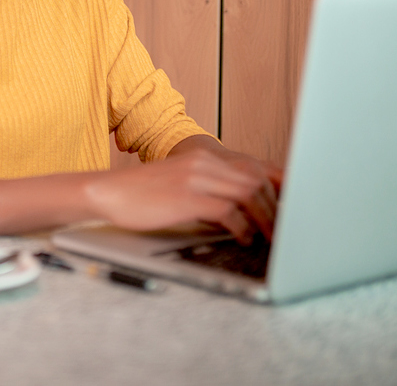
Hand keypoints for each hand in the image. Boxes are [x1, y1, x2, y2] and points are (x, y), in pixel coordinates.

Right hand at [84, 139, 281, 243]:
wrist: (108, 192)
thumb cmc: (142, 194)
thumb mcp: (180, 181)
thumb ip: (208, 187)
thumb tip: (240, 210)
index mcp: (204, 157)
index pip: (254, 169)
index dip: (277, 190)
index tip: (287, 209)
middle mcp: (204, 163)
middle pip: (257, 181)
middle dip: (276, 208)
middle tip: (282, 229)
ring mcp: (195, 179)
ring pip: (248, 194)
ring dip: (265, 218)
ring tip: (269, 237)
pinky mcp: (187, 198)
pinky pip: (228, 212)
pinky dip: (242, 227)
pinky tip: (243, 238)